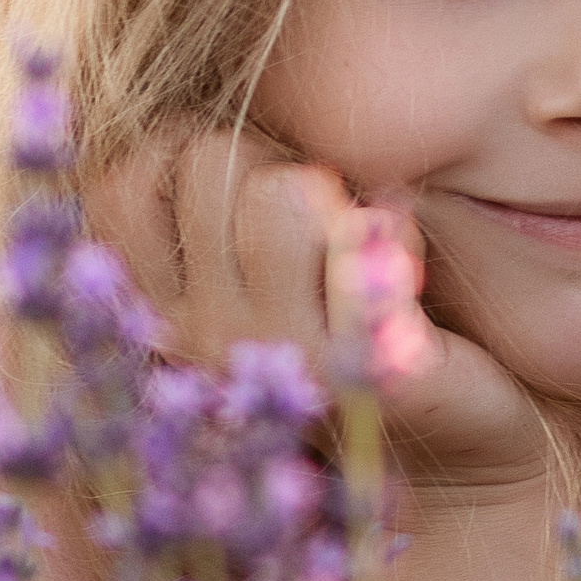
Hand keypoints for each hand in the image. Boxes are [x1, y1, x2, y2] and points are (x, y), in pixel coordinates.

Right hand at [85, 131, 552, 500]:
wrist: (460, 463)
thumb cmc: (349, 335)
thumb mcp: (256, 270)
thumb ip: (211, 202)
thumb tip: (181, 116)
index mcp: (158, 316)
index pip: (121, 180)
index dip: (192, 152)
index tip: (249, 196)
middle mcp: (196, 343)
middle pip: (211, 158)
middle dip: (275, 160)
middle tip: (320, 224)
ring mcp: (276, 360)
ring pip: (285, 194)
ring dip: (337, 199)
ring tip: (358, 253)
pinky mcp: (366, 372)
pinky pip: (368, 243)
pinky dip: (398, 232)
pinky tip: (406, 276)